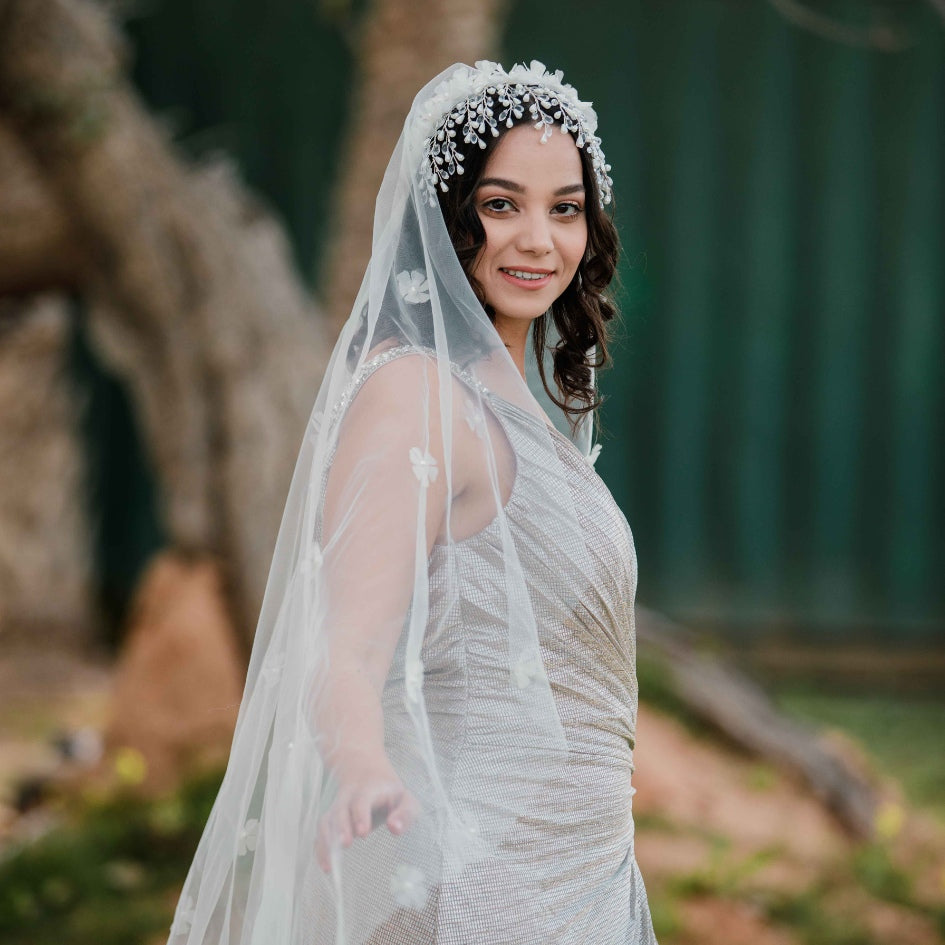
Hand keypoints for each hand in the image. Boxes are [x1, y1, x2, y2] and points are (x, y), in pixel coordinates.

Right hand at [315, 753, 419, 872]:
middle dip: (342, 827)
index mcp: (370, 789)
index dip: (361, 815)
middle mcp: (349, 797)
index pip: (362, 799)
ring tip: (331, 865)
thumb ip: (405, 814)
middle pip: (340, 809)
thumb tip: (395, 829)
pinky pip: (322, 832)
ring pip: (327, 820)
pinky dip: (320, 848)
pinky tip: (326, 866)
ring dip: (327, 841)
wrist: (368, 775)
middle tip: (345, 844)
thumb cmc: (391, 795)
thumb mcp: (406, 800)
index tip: (363, 833)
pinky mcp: (331, 819)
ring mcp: (338, 807)